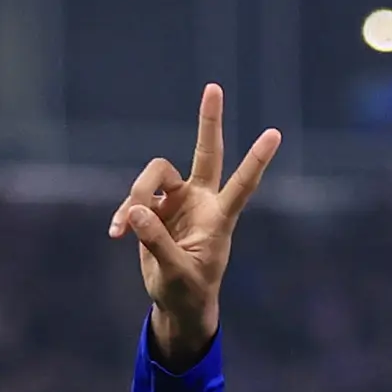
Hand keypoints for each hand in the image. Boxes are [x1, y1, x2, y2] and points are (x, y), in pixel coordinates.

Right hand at [110, 84, 281, 372]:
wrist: (177, 304)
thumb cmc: (187, 292)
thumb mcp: (175, 273)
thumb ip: (157, 242)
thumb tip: (137, 212)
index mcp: (218, 219)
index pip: (242, 185)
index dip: (256, 160)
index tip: (275, 134)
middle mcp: (200, 201)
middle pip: (206, 153)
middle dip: (209, 121)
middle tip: (214, 87)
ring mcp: (177, 201)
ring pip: (153, 176)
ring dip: (136, 197)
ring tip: (124, 228)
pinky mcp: (155, 209)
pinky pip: (134, 199)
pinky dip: (124, 214)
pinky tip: (116, 233)